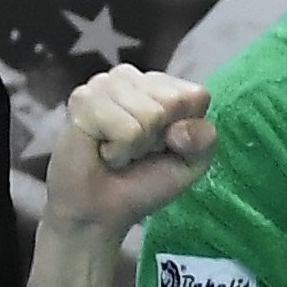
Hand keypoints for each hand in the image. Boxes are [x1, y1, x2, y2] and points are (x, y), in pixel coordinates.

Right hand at [43, 67, 212, 236]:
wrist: (99, 209)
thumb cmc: (144, 181)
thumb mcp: (191, 163)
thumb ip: (204, 140)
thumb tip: (180, 128)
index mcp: (161, 85)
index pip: (197, 96)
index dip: (185, 131)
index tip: (162, 145)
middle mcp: (132, 78)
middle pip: (174, 102)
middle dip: (158, 138)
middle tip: (135, 150)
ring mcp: (104, 84)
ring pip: (150, 115)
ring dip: (136, 146)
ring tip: (117, 149)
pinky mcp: (82, 100)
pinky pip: (125, 129)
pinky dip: (118, 150)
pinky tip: (102, 150)